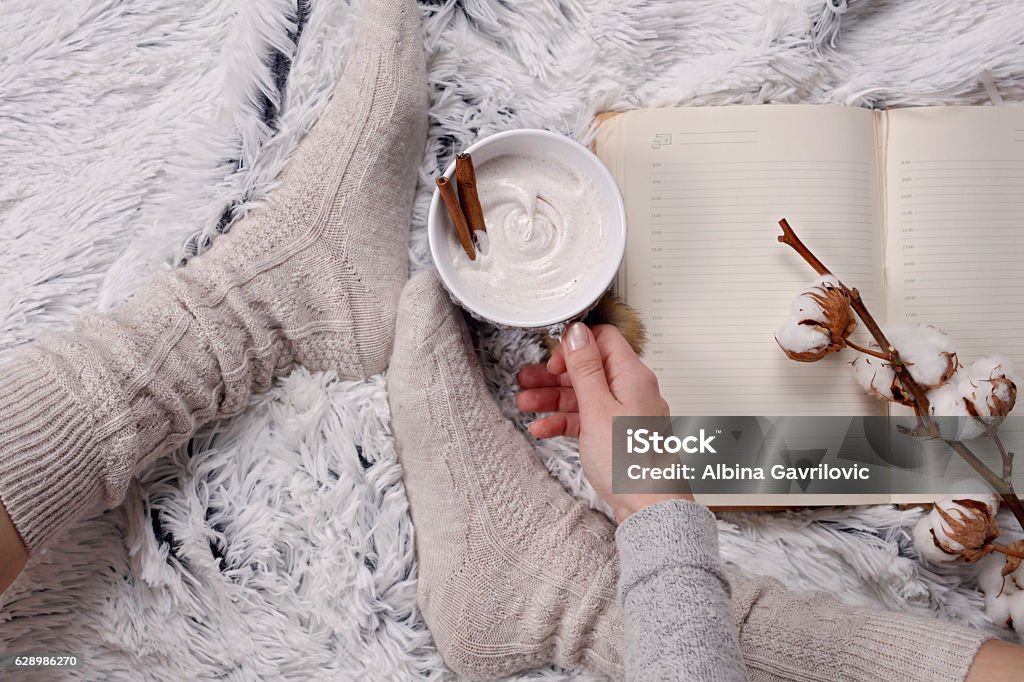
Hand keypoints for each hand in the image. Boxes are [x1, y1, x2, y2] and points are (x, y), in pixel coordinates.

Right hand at [516, 322, 690, 522]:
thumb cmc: (631, 463)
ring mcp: (625, 413)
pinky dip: (565, 422)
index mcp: (633, 376)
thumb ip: (585, 369)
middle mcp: (632, 390)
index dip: (574, 345)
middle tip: (527, 380)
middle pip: (588, 369)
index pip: (603, 340)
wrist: (649, 507)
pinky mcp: (618, 435)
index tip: (551, 358)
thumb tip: (577, 332)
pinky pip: (588, 419)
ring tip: (526, 404)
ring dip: (553, 399)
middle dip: (554, 375)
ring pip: (584, 396)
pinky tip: (544, 429)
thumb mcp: (597, 408)